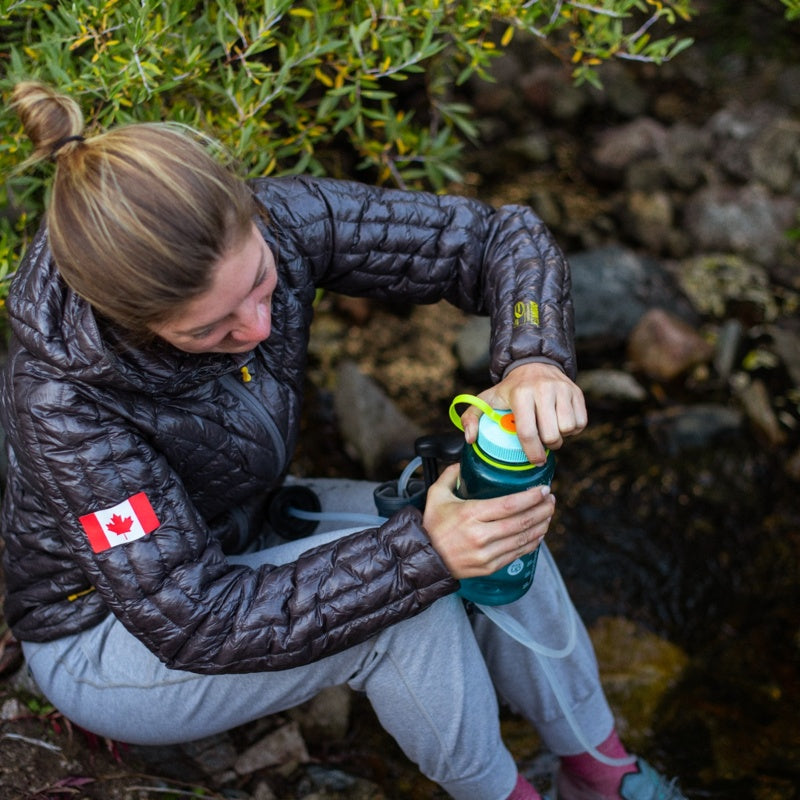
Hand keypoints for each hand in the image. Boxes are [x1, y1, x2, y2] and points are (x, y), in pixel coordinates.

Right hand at [422, 463, 555, 578]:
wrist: (424, 559)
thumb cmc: (432, 526)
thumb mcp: (436, 495)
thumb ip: (450, 475)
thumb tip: (465, 462)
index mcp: (470, 514)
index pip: (509, 505)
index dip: (531, 497)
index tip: (543, 489)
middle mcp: (481, 535)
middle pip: (521, 521)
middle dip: (542, 509)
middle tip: (551, 500)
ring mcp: (487, 553)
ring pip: (523, 538)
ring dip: (541, 525)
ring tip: (549, 514)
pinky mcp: (490, 567)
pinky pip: (517, 553)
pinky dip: (532, 543)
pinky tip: (539, 533)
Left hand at [460, 362, 586, 464]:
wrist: (533, 364)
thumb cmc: (510, 389)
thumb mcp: (487, 399)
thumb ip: (472, 417)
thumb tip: (471, 439)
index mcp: (520, 393)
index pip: (528, 432)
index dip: (532, 452)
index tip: (535, 461)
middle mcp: (543, 389)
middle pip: (551, 435)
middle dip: (547, 445)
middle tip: (541, 440)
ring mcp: (562, 389)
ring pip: (568, 430)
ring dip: (561, 436)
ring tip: (550, 429)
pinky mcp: (576, 391)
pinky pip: (581, 422)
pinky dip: (573, 429)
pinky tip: (561, 423)